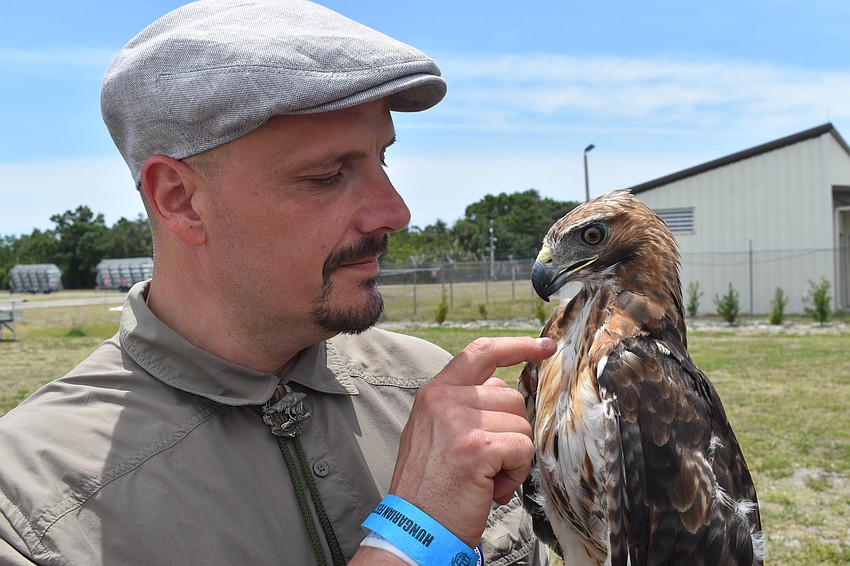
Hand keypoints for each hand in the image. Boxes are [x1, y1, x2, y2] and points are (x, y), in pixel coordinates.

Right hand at [388, 336, 555, 546]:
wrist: (414, 527)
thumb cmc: (430, 486)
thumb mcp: (434, 431)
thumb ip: (463, 404)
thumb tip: (503, 388)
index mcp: (434, 392)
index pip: (480, 353)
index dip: (516, 346)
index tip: (545, 346)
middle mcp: (444, 399)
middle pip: (511, 397)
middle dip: (511, 432)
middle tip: (486, 463)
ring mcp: (459, 421)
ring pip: (521, 424)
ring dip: (513, 457)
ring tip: (485, 477)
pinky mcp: (477, 446)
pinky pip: (523, 449)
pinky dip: (515, 474)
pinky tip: (491, 488)